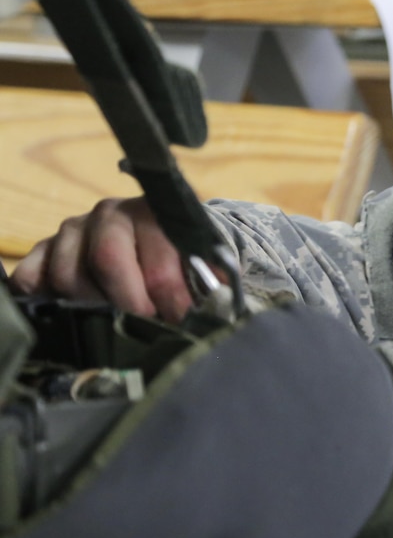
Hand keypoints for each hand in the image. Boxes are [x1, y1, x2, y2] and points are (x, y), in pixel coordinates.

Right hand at [10, 197, 192, 322]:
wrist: (157, 236)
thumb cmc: (182, 255)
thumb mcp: (201, 262)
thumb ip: (206, 280)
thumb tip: (216, 308)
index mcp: (153, 213)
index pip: (156, 262)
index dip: (169, 299)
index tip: (179, 322)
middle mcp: (109, 214)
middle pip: (108, 261)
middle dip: (130, 302)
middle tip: (145, 324)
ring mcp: (73, 229)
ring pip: (70, 275)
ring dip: (93, 305)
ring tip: (114, 316)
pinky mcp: (44, 248)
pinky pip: (32, 276)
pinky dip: (46, 298)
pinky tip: (68, 310)